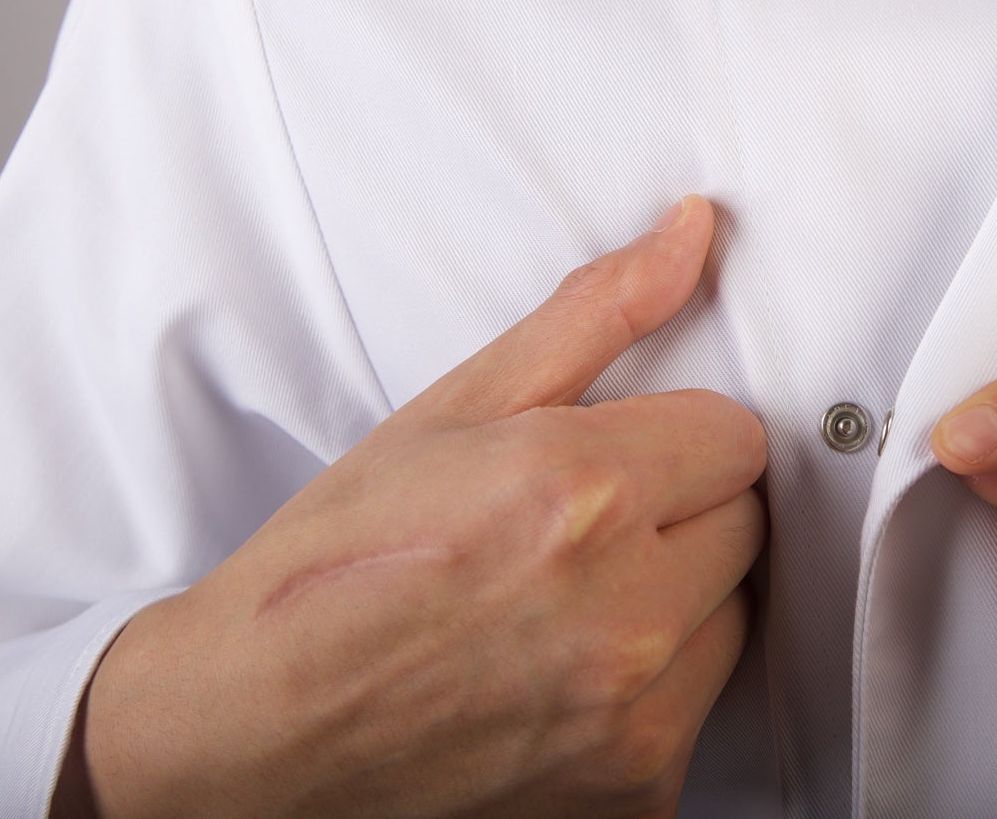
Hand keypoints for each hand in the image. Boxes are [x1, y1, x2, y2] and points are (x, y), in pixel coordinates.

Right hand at [54, 193, 765, 818]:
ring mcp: (632, 716)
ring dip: (675, 606)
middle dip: (677, 517)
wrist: (253, 729)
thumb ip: (596, 314)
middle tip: (574, 532)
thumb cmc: (337, 566)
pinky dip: (649, 696)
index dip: (673, 441)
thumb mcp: (454, 408)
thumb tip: (692, 234)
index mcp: (584, 494)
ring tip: (563, 604)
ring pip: (731, 621)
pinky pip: (696, 713)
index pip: (739, 438)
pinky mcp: (634, 796)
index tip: (612, 461)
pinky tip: (560, 678)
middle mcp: (625, 612)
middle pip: (743, 527)